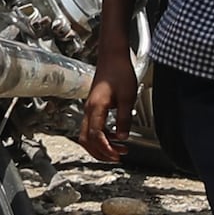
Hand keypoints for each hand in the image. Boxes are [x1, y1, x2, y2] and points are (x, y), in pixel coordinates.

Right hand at [80, 39, 136, 165]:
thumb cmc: (119, 72)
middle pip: (86, 139)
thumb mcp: (127, 97)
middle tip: (117, 157)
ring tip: (118, 150)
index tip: (117, 155)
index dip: (106, 149)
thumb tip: (123, 137)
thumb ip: (124, 119)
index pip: (95, 136)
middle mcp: (89, 110)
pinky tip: (115, 136)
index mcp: (95, 108)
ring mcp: (89, 108)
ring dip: (100, 145)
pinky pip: (92, 127)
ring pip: (87, 135)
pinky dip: (101, 136)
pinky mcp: (93, 106)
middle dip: (100, 152)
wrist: (113, 56)